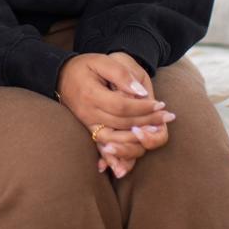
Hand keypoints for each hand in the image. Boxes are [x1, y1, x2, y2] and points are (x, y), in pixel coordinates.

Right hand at [57, 53, 172, 177]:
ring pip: (114, 140)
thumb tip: (140, 92)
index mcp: (91, 95)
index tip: (161, 104)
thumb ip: (120, 75)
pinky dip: (114, 159)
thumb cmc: (84, 66)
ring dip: (137, 140)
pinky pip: (102, 148)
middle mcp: (88, 113)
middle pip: (122, 124)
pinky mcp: (89, 130)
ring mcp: (88, 124)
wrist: (60, 76)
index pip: (122, 107)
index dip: (143, 107)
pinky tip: (126, 167)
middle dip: (148, 121)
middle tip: (168, 116)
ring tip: (156, 131)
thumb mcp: (101, 61)